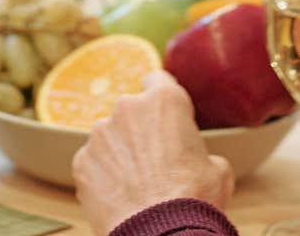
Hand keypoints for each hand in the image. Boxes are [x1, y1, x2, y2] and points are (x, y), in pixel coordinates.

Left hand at [74, 70, 233, 234]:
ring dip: (120, 153)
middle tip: (155, 161)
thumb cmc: (194, 199)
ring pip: (110, 137)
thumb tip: (199, 160)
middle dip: (140, 130)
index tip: (165, 117)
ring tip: (136, 184)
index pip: (158, 80)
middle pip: (132, 111)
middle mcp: (127, 107)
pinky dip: (104, 175)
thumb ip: (201, 151)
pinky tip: (120, 196)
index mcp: (164, 101)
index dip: (163, 99)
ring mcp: (99, 134)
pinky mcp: (81, 161)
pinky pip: (94, 162)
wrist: (160, 234)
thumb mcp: (218, 169)